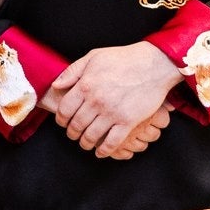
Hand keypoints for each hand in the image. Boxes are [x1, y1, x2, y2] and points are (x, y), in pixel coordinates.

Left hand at [41, 42, 181, 156]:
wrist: (154, 64)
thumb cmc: (124, 59)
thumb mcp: (94, 57)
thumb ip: (72, 71)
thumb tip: (56, 85)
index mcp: (86, 85)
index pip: (65, 110)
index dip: (61, 119)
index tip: (63, 123)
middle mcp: (97, 101)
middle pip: (76, 125)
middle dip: (72, 133)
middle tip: (73, 135)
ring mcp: (112, 112)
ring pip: (91, 136)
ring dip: (85, 143)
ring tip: (85, 143)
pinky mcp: (128, 121)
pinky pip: (112, 142)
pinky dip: (104, 151)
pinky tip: (101, 152)